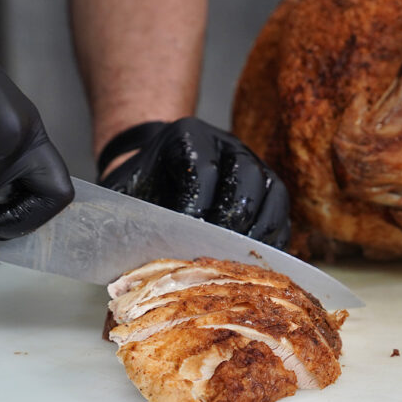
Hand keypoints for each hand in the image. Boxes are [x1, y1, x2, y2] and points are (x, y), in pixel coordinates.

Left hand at [98, 117, 290, 248]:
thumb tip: (120, 260)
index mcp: (188, 135)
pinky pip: (282, 215)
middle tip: (216, 254)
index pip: (202, 170)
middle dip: (232, 221)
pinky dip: (272, 243)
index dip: (195, 207)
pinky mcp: (268, 192)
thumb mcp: (122, 193)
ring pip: (273, 194)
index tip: (183, 236)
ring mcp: (253, 165)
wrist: (154, 176)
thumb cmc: (138, 189)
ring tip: (239, 263)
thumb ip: (121, 216)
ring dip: (258, 232)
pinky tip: (256, 266)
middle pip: (247, 177)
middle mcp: (228, 145)